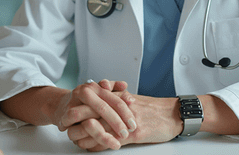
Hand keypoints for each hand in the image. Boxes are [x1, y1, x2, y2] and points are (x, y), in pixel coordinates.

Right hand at [53, 80, 136, 150]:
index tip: (134, 124)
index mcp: (95, 87)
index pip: (114, 99)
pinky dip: (86, 135)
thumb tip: (125, 86)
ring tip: (115, 142)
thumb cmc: (85, 101)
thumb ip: (114, 89)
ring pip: (88, 119)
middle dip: (116, 123)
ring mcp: (73, 104)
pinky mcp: (64, 115)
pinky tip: (97, 142)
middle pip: (103, 107)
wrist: (61, 104)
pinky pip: (77, 128)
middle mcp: (84, 92)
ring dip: (103, 133)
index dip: (125, 112)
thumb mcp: (101, 93)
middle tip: (126, 133)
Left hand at [66, 93, 180, 151]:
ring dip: (83, 135)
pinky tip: (91, 147)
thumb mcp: (132, 97)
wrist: (173, 114)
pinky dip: (98, 145)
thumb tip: (100, 90)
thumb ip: (115, 94)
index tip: (68, 113)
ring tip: (75, 139)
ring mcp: (124, 121)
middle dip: (75, 121)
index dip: (78, 107)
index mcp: (117, 97)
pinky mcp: (132, 134)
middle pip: (90, 113)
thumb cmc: (153, 108)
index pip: (92, 100)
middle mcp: (119, 107)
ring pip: (97, 128)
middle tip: (65, 126)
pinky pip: (110, 140)